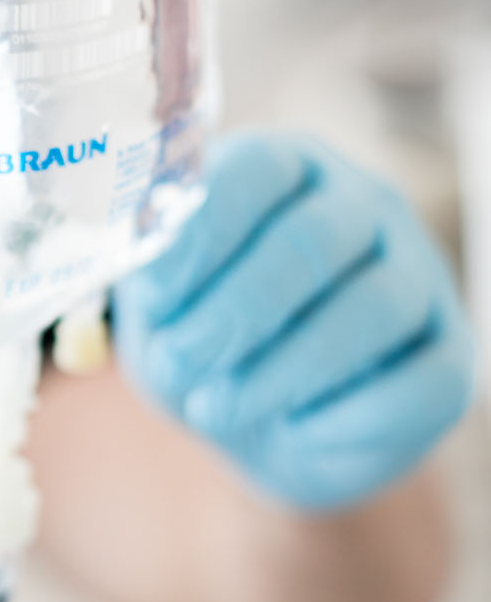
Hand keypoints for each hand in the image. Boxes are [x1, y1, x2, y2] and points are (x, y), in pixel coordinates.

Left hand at [114, 130, 475, 511]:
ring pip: (374, 308)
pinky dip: (349, 416)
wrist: (255, 419)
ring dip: (284, 369)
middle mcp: (363, 206)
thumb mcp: (159, 301)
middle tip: (179, 361)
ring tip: (214, 410)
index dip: (203, 230)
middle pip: (313, 239)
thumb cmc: (200, 334)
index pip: (259, 168)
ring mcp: (418, 276)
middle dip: (235, 310)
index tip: (153, 295)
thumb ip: (153, 279)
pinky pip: (424, 383)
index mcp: (286, 168)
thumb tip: (154, 275)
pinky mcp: (448, 356)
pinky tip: (292, 434)